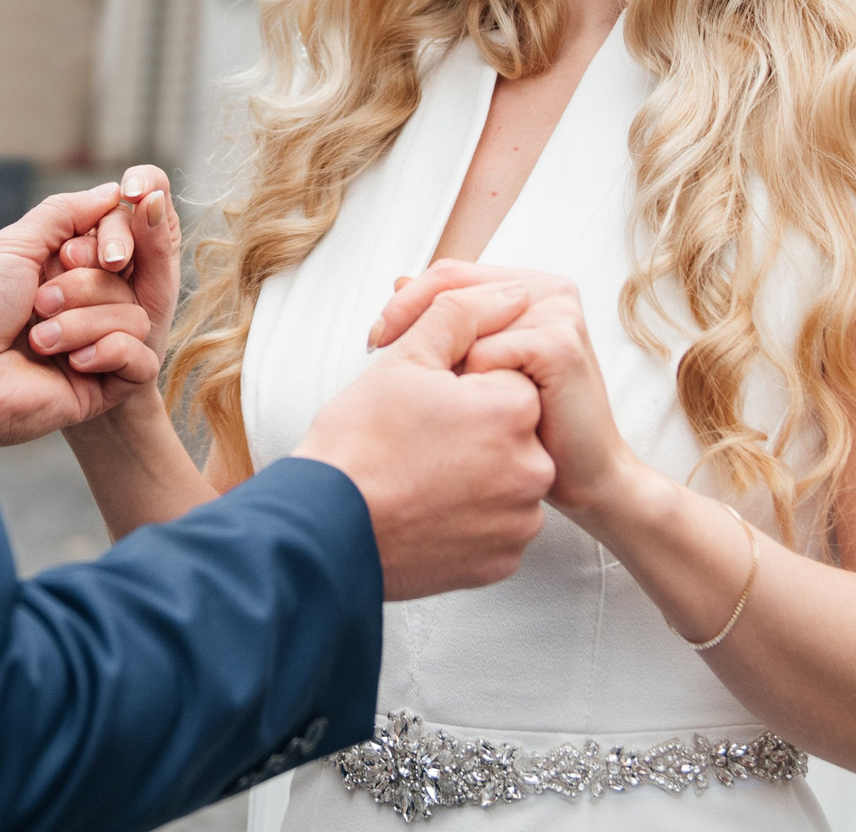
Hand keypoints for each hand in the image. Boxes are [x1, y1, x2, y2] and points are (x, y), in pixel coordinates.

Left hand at [37, 165, 179, 376]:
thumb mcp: (18, 243)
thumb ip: (66, 213)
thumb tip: (113, 192)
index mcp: (64, 274)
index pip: (122, 246)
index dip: (111, 242)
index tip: (70, 254)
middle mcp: (83, 309)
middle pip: (129, 281)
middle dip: (82, 288)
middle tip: (38, 303)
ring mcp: (94, 348)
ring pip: (135, 318)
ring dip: (82, 324)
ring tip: (38, 339)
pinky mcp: (101, 389)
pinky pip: (141, 361)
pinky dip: (108, 352)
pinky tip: (70, 363)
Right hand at [294, 282, 554, 598]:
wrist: (325, 527)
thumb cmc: (358, 439)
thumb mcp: (404, 358)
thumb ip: (462, 313)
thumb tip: (509, 294)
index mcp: (513, 409)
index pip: (501, 380)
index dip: (458, 387)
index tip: (421, 408)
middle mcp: (531, 468)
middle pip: (508, 431)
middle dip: (471, 430)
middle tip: (414, 442)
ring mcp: (518, 521)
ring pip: (505, 480)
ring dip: (473, 475)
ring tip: (416, 477)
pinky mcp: (501, 562)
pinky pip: (495, 528)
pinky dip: (468, 519)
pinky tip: (425, 511)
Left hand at [371, 260, 641, 518]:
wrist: (584, 479)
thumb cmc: (527, 426)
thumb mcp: (477, 367)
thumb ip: (446, 324)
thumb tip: (398, 280)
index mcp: (528, 286)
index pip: (448, 274)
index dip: (404, 303)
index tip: (374, 340)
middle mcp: (549, 289)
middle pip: (453, 289)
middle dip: (409, 321)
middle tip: (377, 353)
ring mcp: (559, 314)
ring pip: (465, 320)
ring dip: (439, 359)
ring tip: (419, 391)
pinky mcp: (561, 346)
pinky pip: (487, 353)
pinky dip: (468, 383)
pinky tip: (463, 414)